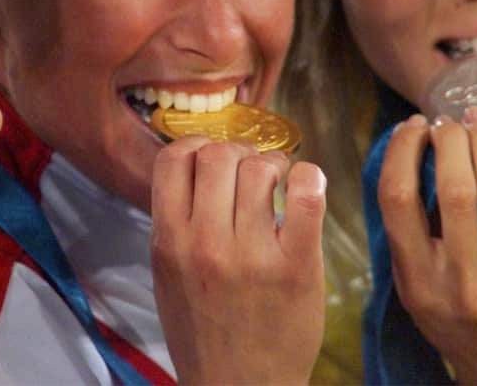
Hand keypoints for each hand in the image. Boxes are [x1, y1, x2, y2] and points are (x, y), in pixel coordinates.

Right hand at [150, 137, 326, 385]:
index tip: (211, 158)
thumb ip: (176, 222)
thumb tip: (196, 164)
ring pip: (260, 167)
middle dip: (237, 152)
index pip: (174, 158)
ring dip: (272, 165)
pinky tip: (306, 186)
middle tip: (249, 170)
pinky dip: (309, 177)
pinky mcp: (297, 266)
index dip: (195, 146)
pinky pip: (306, 196)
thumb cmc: (203, 330)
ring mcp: (252, 254)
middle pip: (218, 154)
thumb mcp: (168, 275)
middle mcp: (206, 243)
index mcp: (169, 242)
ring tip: (278, 184)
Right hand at [378, 110, 476, 384]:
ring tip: (476, 120)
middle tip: (446, 120)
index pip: (398, 199)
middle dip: (448, 139)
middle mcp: (462, 278)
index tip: (410, 129)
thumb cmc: (458, 323)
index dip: (402, 151)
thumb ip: (410, 237)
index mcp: (419, 280)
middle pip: (452, 187)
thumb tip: (410, 157)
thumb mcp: (417, 292)